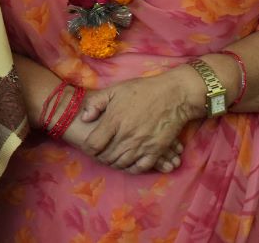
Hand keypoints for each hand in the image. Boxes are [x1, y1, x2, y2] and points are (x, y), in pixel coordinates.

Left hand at [78, 71, 198, 172]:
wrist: (174, 95)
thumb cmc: (143, 90)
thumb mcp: (115, 90)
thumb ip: (96, 103)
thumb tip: (84, 118)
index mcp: (114, 120)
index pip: (93, 144)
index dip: (88, 147)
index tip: (90, 145)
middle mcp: (127, 136)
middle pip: (106, 157)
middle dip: (100, 157)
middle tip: (100, 153)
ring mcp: (142, 145)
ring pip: (121, 163)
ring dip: (114, 163)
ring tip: (112, 158)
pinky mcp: (156, 150)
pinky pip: (140, 167)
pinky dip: (131, 168)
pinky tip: (128, 163)